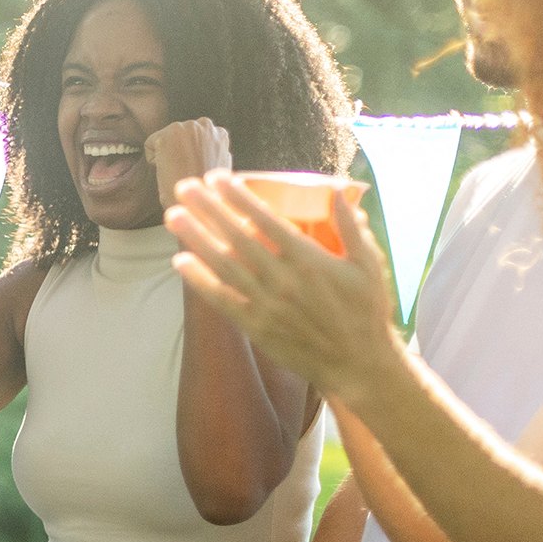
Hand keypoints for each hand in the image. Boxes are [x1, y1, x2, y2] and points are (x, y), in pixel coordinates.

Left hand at [144, 116, 230, 210]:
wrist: (196, 201)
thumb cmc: (206, 192)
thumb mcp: (219, 168)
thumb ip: (214, 152)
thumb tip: (207, 149)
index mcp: (220, 133)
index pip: (194, 137)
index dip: (189, 154)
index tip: (191, 168)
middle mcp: (205, 124)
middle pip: (178, 134)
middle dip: (177, 150)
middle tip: (183, 170)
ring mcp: (187, 126)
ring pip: (164, 138)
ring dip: (166, 153)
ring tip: (177, 170)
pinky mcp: (169, 133)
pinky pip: (149, 144)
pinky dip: (153, 158)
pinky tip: (168, 170)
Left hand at [166, 169, 400, 403]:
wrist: (356, 363)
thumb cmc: (365, 311)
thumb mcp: (369, 265)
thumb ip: (352, 227)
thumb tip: (336, 190)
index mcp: (310, 260)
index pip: (266, 221)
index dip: (238, 198)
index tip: (217, 178)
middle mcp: (283, 280)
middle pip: (237, 238)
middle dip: (208, 210)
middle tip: (184, 187)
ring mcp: (266, 305)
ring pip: (223, 265)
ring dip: (196, 239)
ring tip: (173, 216)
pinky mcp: (256, 327)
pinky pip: (222, 300)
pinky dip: (199, 281)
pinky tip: (180, 261)